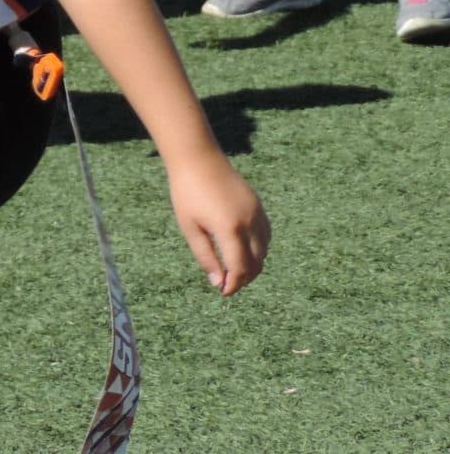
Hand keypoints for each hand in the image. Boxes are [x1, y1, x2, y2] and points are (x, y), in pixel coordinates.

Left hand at [168, 156, 268, 295]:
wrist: (199, 160)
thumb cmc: (187, 194)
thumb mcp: (190, 228)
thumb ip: (205, 257)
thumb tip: (217, 282)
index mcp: (230, 230)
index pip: (239, 268)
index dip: (233, 284)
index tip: (223, 293)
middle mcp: (249, 223)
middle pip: (256, 262)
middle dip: (244, 278)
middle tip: (229, 286)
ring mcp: (257, 214)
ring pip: (264, 250)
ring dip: (253, 264)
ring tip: (236, 272)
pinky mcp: (258, 206)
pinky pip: (266, 235)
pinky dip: (259, 248)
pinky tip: (246, 252)